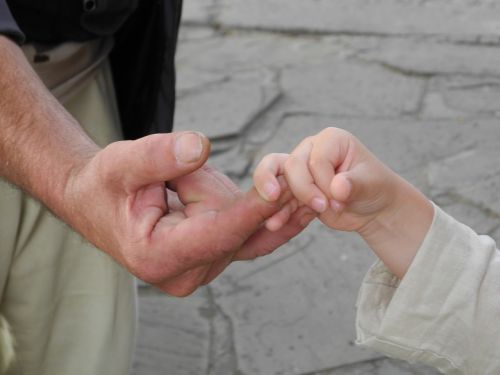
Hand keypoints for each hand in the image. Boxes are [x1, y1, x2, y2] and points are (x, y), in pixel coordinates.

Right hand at [63, 132, 313, 295]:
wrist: (98, 203)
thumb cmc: (106, 185)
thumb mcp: (120, 163)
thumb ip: (158, 156)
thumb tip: (201, 147)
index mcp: (158, 258)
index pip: (217, 234)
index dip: (252, 209)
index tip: (286, 187)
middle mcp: (187, 274)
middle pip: (234, 223)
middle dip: (215, 187)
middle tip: (172, 178)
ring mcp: (205, 269)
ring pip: (244, 223)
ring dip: (220, 193)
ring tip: (176, 189)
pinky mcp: (217, 258)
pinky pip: (256, 237)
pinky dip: (273, 216)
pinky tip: (303, 204)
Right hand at [254, 127, 398, 231]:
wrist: (372, 207)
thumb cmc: (375, 188)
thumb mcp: (371, 184)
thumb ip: (354, 184)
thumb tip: (338, 187)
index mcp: (331, 140)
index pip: (316, 159)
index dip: (325, 182)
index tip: (342, 199)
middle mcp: (311, 149)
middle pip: (292, 166)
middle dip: (305, 191)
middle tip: (324, 207)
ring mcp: (300, 169)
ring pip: (278, 178)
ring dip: (281, 200)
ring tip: (287, 218)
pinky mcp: (295, 188)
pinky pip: (278, 197)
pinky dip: (277, 211)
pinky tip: (275, 224)